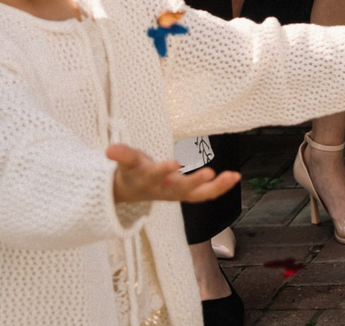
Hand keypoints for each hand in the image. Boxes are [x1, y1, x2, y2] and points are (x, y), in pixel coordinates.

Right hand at [107, 143, 240, 205]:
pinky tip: (235, 177)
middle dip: (194, 182)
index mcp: (147, 179)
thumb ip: (122, 155)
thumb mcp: (126, 162)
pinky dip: (220, 187)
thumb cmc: (132, 171)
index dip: (163, 170)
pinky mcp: (186, 194)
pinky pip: (205, 194)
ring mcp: (176, 194)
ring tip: (232, 176)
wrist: (132, 191)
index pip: (155, 175)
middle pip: (180, 189)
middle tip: (209, 172)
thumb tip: (109, 150)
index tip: (175, 163)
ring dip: (215, 187)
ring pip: (197, 195)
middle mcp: (164, 189)